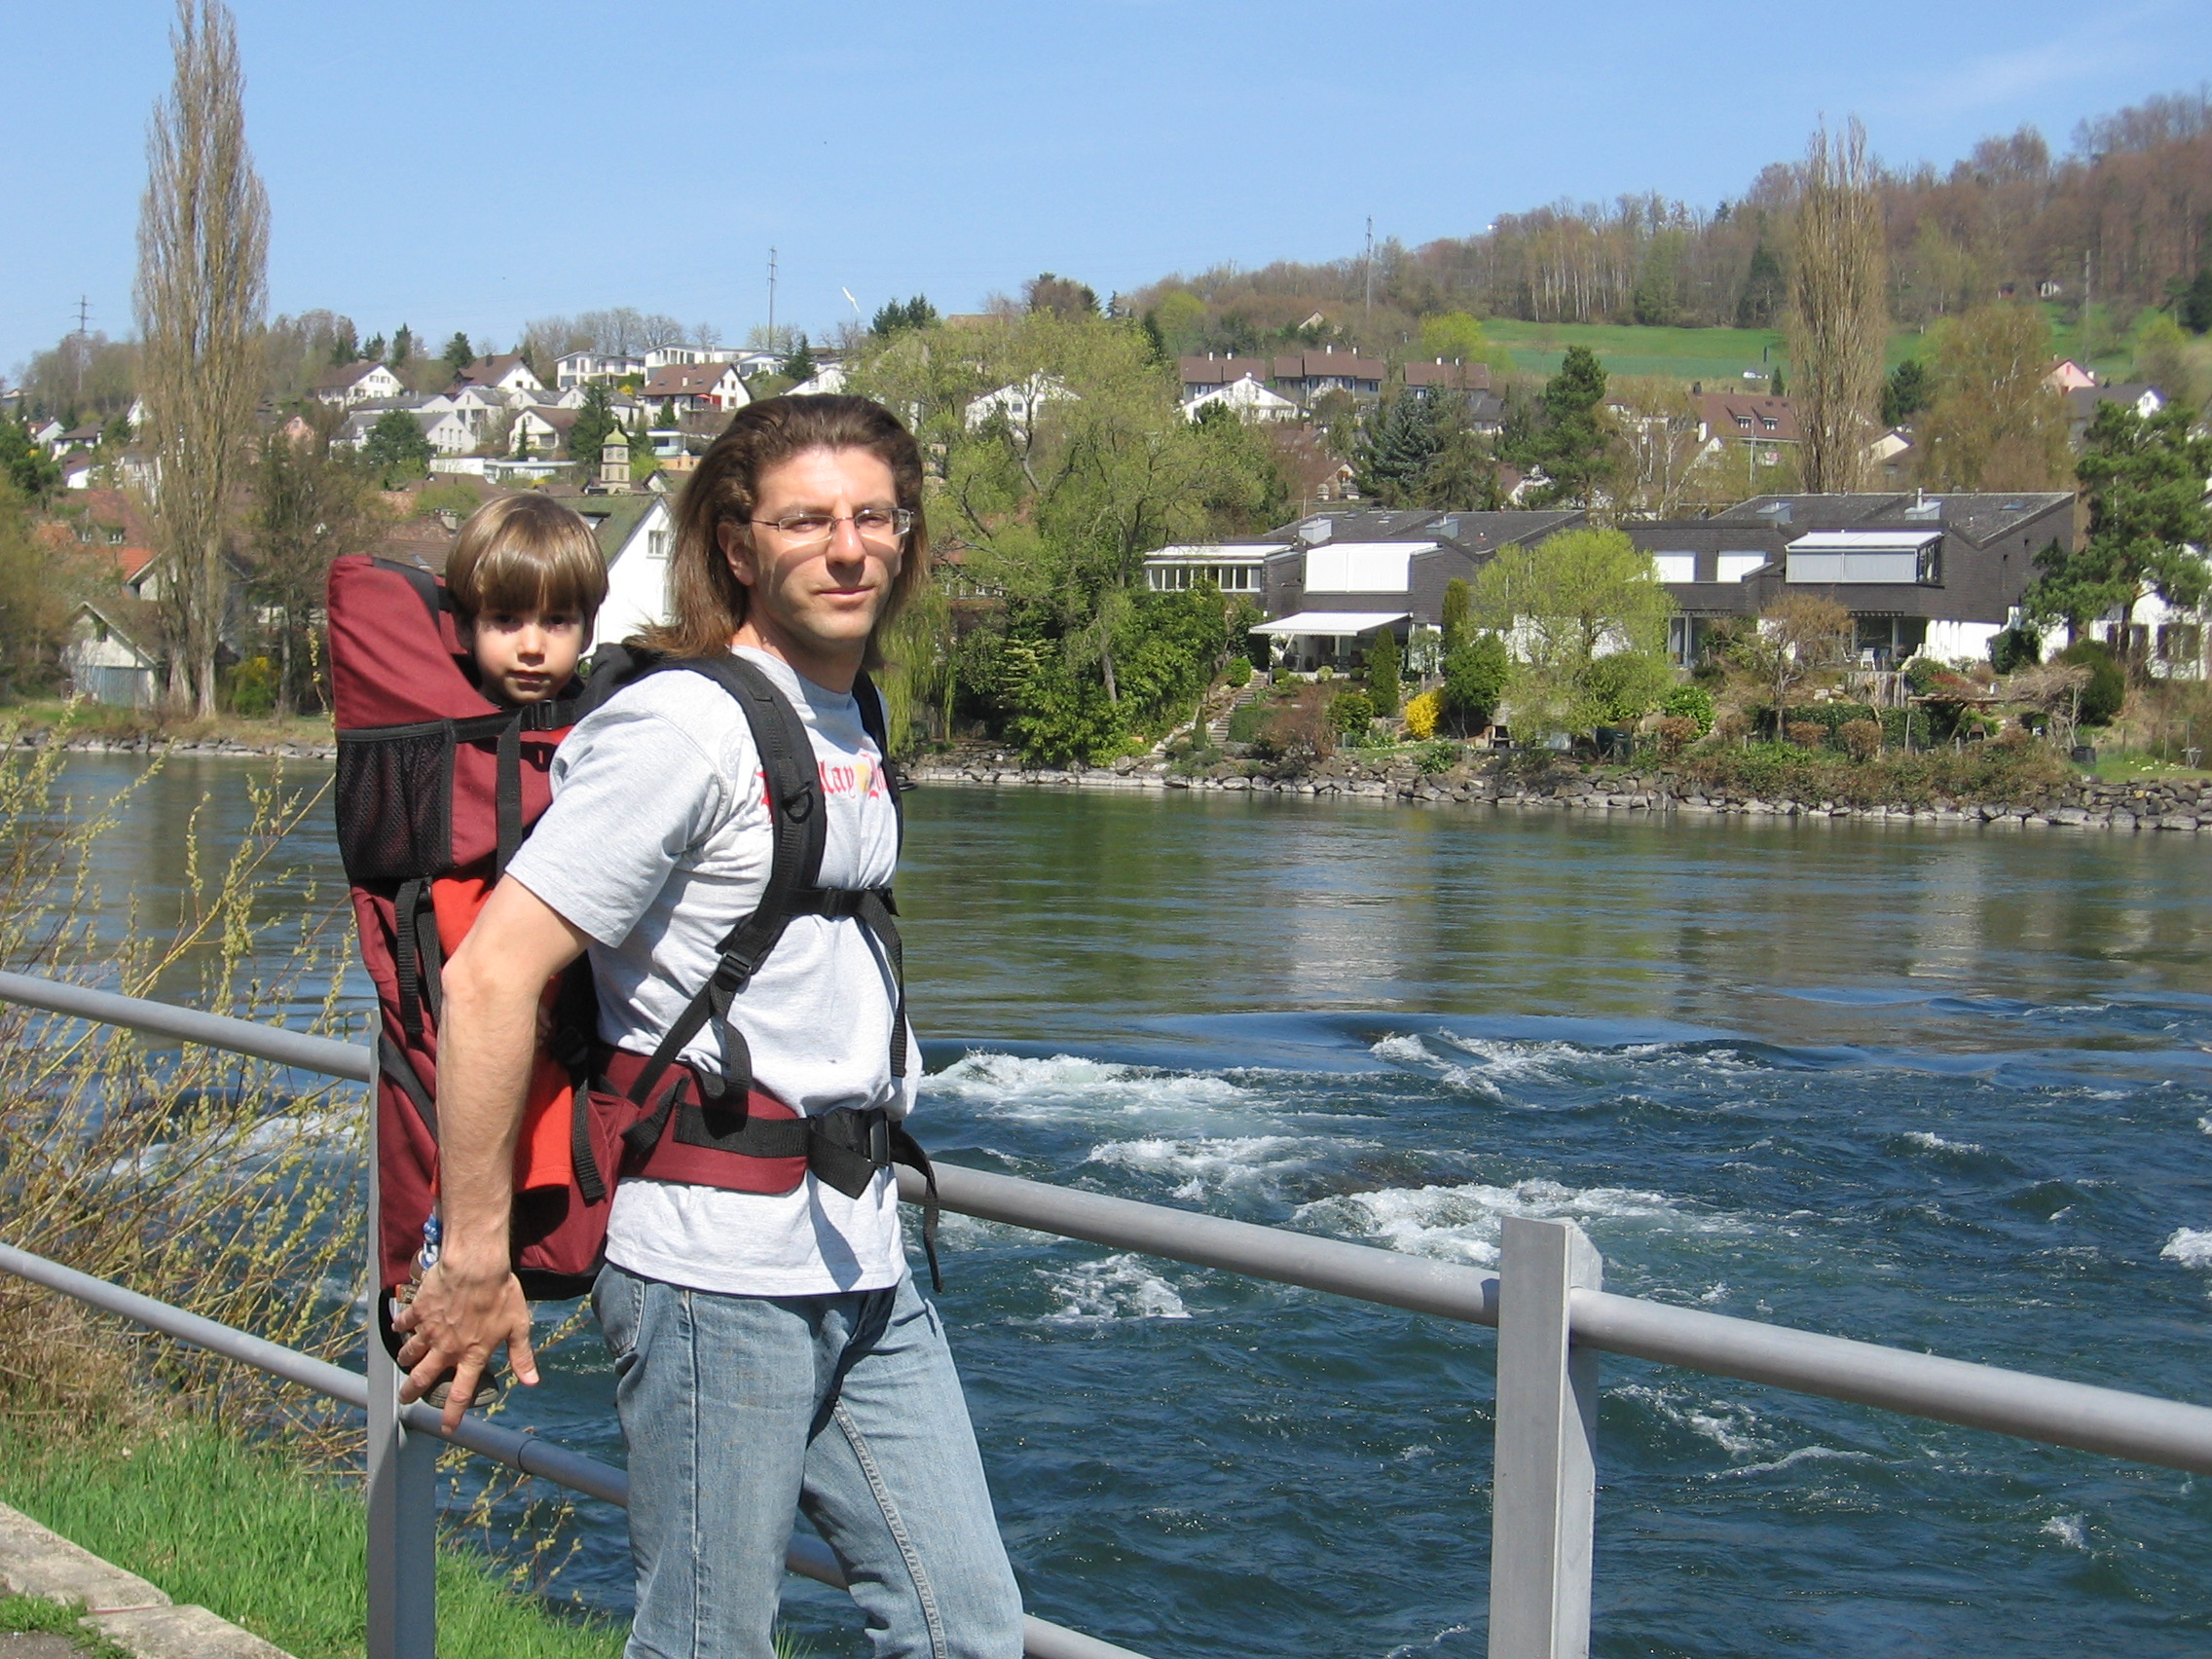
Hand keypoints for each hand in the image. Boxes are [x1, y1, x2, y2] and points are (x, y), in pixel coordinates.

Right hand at [390, 1249, 539, 1431]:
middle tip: (405, 1399)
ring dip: (406, 1360)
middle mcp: (447, 1348)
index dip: (453, 1414)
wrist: (476, 1267)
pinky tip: (398, 1326)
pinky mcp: (419, 1311)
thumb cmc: (500, 1294)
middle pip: (423, 1378)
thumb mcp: (517, 1326)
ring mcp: (429, 1330)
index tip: (447, 1428)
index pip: (461, 1393)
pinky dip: (400, 1326)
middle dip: (412, 1392)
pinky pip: (404, 1322)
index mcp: (472, 1354)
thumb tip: (531, 1382)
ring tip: (404, 1363)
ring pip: (410, 1352)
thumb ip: (521, 1356)